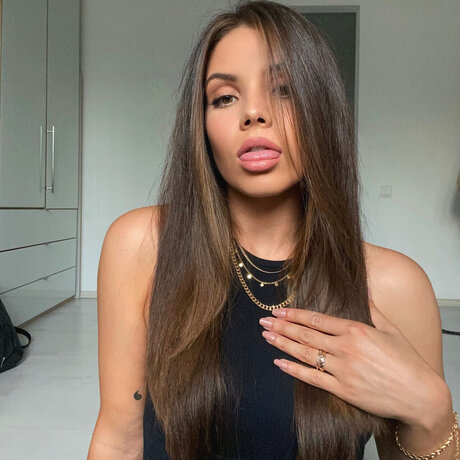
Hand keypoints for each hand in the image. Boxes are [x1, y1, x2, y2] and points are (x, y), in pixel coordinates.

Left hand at [259, 298, 440, 425]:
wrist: (420, 394)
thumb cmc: (407, 361)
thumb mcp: (391, 329)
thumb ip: (373, 309)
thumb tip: (365, 289)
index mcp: (356, 330)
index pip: (317, 319)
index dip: (294, 314)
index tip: (279, 310)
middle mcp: (345, 348)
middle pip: (306, 334)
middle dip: (282, 326)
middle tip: (263, 320)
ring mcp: (342, 370)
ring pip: (304, 354)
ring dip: (283, 343)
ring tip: (266, 336)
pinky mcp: (342, 390)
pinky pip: (312, 378)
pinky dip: (293, 370)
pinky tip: (279, 362)